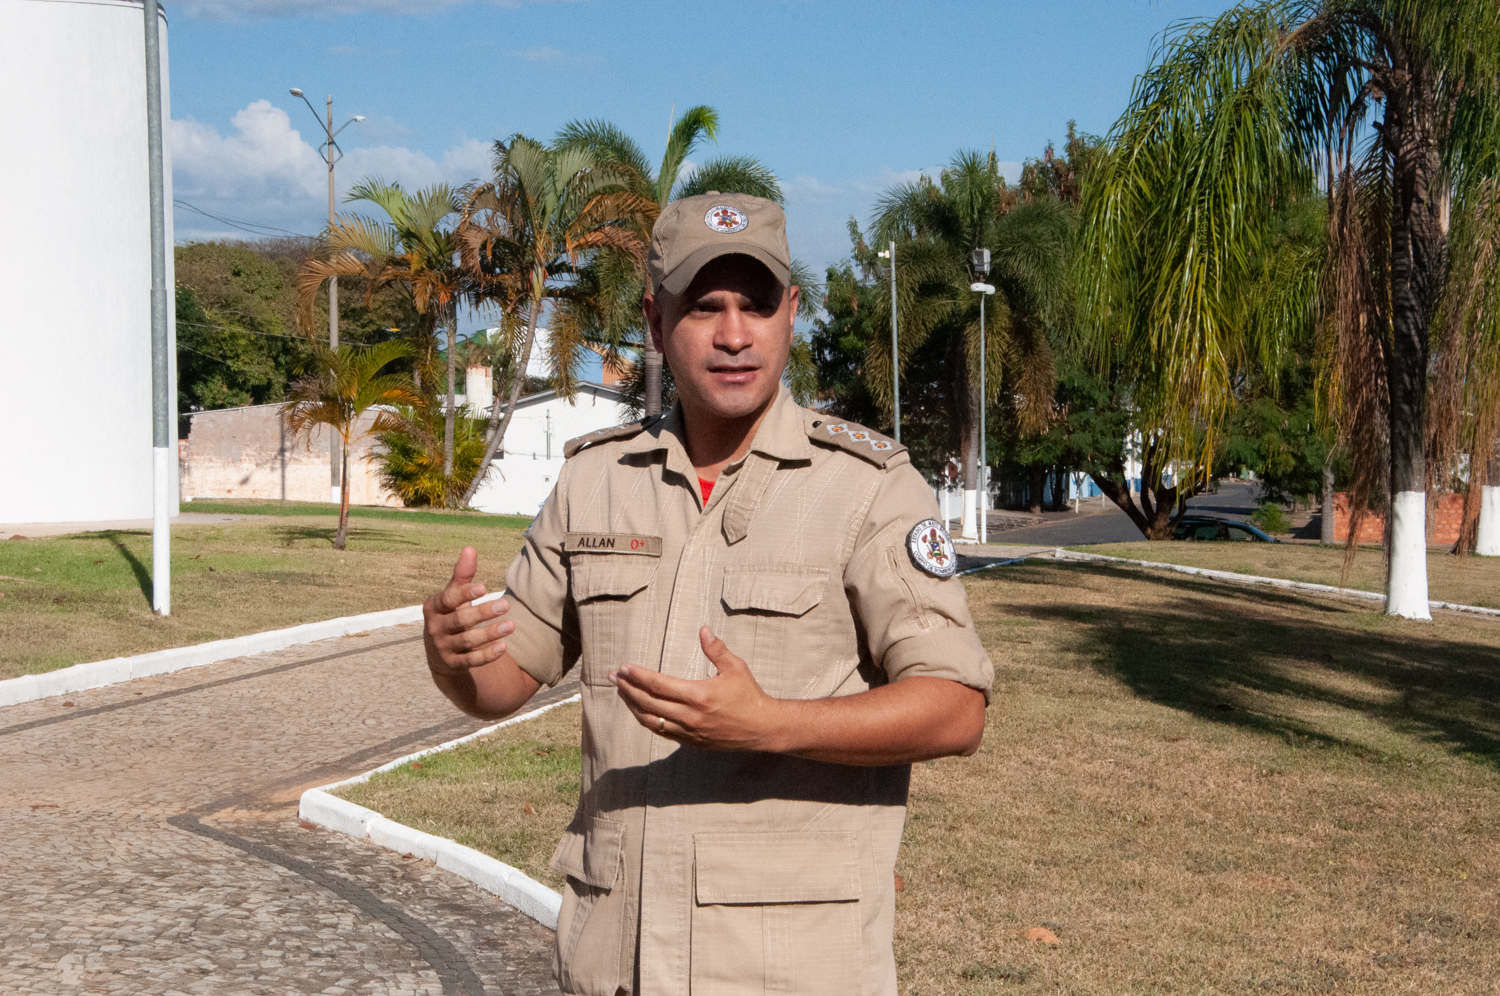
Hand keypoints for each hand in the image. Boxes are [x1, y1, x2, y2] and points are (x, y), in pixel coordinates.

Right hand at [423, 546, 513, 676]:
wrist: (439, 654)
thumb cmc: (450, 615)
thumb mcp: (453, 596)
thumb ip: (462, 576)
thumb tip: (470, 548)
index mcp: (433, 607)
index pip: (448, 599)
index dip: (465, 594)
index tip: (484, 587)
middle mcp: (435, 628)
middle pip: (460, 621)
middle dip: (483, 613)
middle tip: (506, 604)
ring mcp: (442, 648)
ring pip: (467, 641)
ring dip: (490, 633)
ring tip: (511, 625)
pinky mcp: (452, 665)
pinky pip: (470, 661)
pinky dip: (486, 655)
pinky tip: (503, 647)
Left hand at [610, 627, 784, 751]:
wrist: (762, 728)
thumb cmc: (749, 695)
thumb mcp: (736, 668)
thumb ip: (716, 649)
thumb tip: (703, 629)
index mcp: (698, 695)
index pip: (658, 684)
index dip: (637, 675)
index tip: (623, 668)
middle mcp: (690, 715)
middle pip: (648, 702)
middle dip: (627, 689)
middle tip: (613, 677)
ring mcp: (688, 731)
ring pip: (650, 720)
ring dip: (632, 705)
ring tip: (621, 693)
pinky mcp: (690, 741)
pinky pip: (661, 731)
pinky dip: (646, 720)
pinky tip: (639, 710)